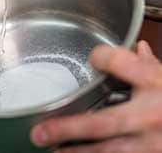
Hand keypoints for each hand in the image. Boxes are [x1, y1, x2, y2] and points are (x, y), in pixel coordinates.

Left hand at [30, 41, 161, 151]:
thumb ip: (148, 66)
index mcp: (158, 86)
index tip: (92, 57)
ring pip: (113, 152)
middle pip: (106, 123)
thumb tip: (135, 48)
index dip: (104, 57)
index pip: (123, 63)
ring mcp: (155, 144)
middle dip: (70, 129)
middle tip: (39, 134)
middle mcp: (154, 115)